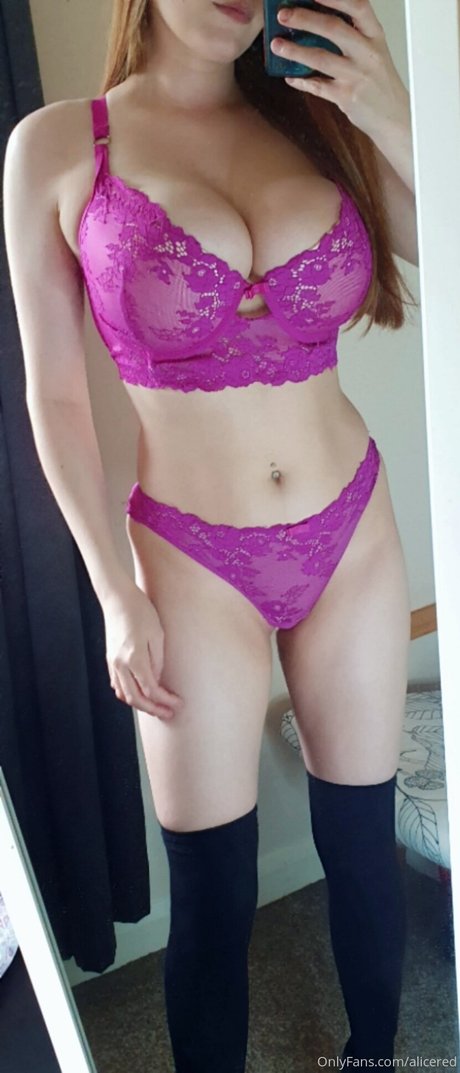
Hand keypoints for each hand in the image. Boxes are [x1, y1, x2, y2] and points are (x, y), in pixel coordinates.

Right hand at [102, 579, 182, 718]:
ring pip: (124, 694)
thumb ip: (158, 661)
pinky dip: (128, 694)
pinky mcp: (110, 659)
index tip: (178, 703)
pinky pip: (117, 685)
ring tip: (156, 706)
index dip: (165, 701)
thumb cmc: (141, 611)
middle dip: (153, 710)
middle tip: (169, 713)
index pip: (151, 691)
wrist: (118, 598)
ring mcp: (113, 663)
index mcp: (135, 659)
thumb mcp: (157, 635)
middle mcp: (120, 665)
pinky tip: (139, 694)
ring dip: (140, 704)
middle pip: (135, 699)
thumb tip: (157, 681)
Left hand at [270, 0, 410, 140]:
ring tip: (276, 45)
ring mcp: (356, 75)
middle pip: (333, 28)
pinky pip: (317, 86)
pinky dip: (300, 81)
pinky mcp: (346, 97)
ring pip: (320, 58)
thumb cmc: (379, 81)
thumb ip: (353, 34)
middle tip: (283, 15)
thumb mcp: (373, 50)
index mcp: (375, 35)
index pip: (357, 6)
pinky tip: (289, 76)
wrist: (394, 116)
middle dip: (304, 19)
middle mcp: (367, 53)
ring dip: (294, 50)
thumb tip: (316, 19)